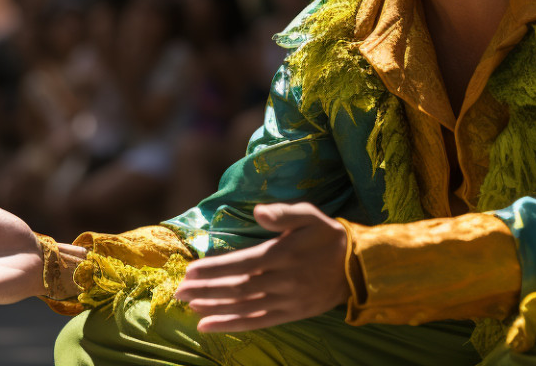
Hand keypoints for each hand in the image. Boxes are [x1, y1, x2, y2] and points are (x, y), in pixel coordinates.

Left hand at [174, 202, 349, 332]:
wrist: (357, 268)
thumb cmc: (327, 236)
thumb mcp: (310, 215)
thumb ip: (284, 213)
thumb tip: (259, 211)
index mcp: (283, 255)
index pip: (242, 263)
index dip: (215, 269)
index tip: (191, 271)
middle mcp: (282, 280)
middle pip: (237, 288)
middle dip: (206, 290)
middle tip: (179, 291)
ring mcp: (285, 301)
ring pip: (243, 307)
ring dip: (214, 308)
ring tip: (189, 306)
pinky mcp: (289, 314)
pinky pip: (256, 322)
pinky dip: (230, 325)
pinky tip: (208, 325)